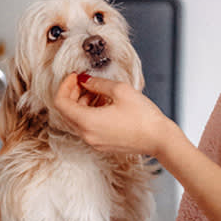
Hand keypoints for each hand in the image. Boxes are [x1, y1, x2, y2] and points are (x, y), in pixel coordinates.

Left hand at [54, 73, 176, 157]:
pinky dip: (90, 112)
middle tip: (84, 80)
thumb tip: (84, 79)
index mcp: (87, 122)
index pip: (61, 103)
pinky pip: (87, 127)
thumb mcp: (120, 90)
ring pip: (76, 119)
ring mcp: (94, 142)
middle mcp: (87, 135)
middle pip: (66, 112)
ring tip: (98, 90)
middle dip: (72, 93)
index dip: (64, 86)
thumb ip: (96, 83)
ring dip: (81, 102)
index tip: (74, 76)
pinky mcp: (102, 144)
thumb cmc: (144, 117)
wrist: (160, 139)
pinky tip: (104, 102)